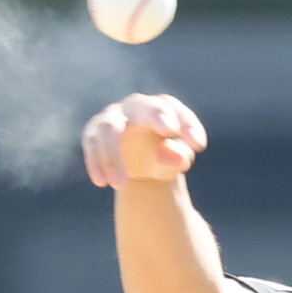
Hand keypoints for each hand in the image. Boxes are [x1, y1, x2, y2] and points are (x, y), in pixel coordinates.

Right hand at [81, 93, 206, 188]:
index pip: (174, 109)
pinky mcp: (94, 134)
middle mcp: (135, 107)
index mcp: (161, 107)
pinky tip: (101, 182)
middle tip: (169, 129)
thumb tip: (175, 157)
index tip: (199, 146)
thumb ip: (177, 157)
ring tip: (120, 185)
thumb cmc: (162, 156)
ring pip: (110, 130)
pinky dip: (96, 163)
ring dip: (113, 157)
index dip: (186, 125)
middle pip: (143, 107)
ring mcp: (112, 118)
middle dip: (156, 115)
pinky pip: (92, 145)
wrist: (139, 165)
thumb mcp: (173, 161)